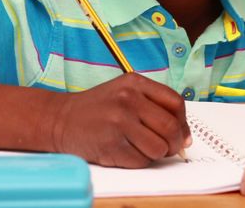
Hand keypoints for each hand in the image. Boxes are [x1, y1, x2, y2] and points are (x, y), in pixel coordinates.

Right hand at [49, 72, 190, 166]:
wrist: (60, 119)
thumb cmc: (98, 107)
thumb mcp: (125, 91)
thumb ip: (154, 104)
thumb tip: (184, 134)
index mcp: (134, 83)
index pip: (175, 103)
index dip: (183, 122)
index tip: (181, 133)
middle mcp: (127, 100)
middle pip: (170, 128)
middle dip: (174, 143)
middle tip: (169, 147)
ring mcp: (118, 123)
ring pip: (158, 148)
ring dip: (156, 153)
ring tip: (143, 147)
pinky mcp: (110, 146)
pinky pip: (140, 161)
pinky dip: (139, 161)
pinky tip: (127, 152)